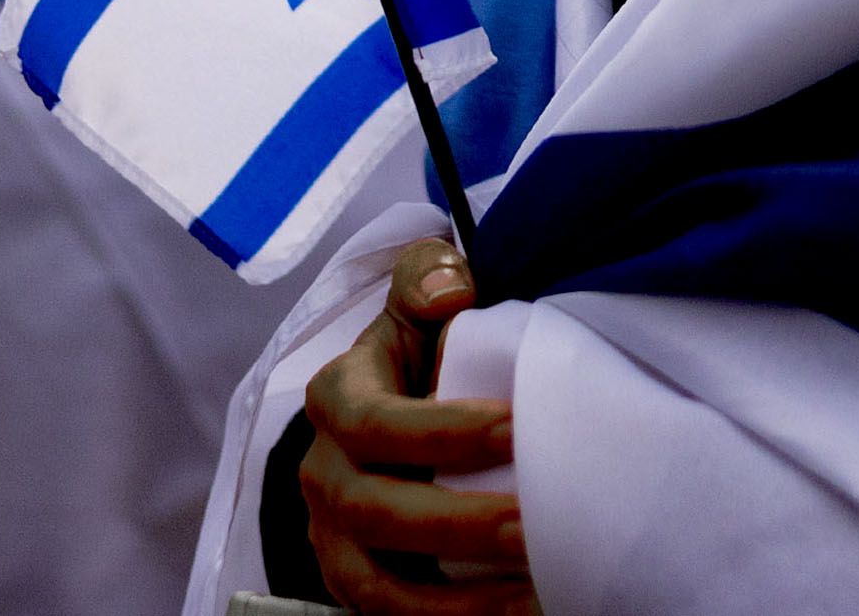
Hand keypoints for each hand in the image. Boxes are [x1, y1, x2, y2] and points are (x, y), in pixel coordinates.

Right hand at [299, 239, 531, 613]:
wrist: (397, 404)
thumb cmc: (423, 346)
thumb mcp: (420, 296)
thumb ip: (429, 276)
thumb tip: (450, 291)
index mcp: (338, 398)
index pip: (377, 421)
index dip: (445, 431)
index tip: (518, 428)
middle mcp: (325, 474)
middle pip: (375, 511)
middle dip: (458, 522)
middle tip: (533, 524)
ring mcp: (335, 538)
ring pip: (376, 588)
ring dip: (455, 600)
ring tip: (532, 592)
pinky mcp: (360, 583)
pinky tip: (517, 613)